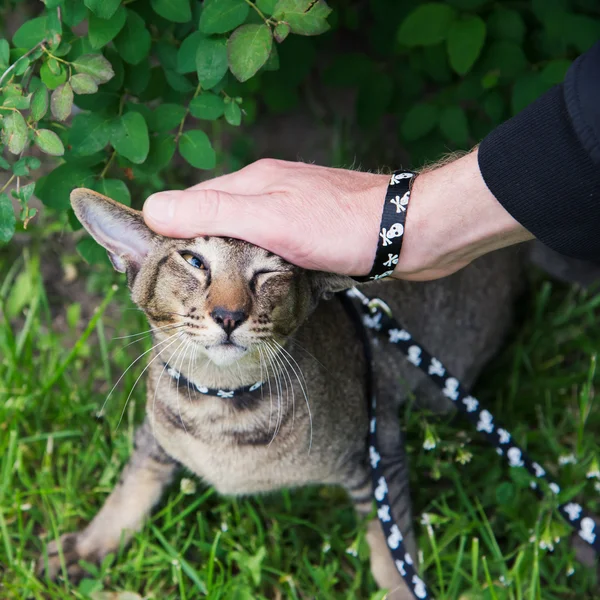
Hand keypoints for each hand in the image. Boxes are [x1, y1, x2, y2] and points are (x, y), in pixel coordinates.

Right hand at [143, 159, 389, 275]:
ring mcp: (293, 209)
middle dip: (199, 251)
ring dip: (229, 258)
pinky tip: (260, 281)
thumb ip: (214, 213)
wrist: (410, 232)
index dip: (173, 235)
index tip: (162, 271)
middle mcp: (269, 191)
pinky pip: (270, 244)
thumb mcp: (271, 220)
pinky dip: (257, 262)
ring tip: (219, 292)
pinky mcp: (313, 230)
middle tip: (188, 290)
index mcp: (252, 183)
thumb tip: (152, 209)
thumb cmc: (344, 227)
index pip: (193, 204)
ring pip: (244, 234)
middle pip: (217, 219)